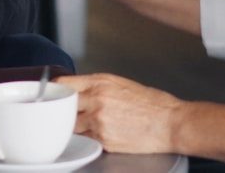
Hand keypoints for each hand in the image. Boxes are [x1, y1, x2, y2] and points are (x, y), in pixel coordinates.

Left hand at [65, 73, 182, 154]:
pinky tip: (103, 134)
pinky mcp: (104, 141)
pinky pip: (87, 140)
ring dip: (76, 127)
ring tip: (92, 125)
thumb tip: (78, 91)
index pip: (64, 84)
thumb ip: (96, 87)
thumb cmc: (153, 104)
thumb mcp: (121, 84)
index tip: (53, 95)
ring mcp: (99, 122)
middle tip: (70, 113)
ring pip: (72, 126)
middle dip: (64, 111)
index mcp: (100, 83)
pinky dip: (90, 138)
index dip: (56, 90)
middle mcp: (97, 101)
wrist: (172, 124)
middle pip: (63, 107)